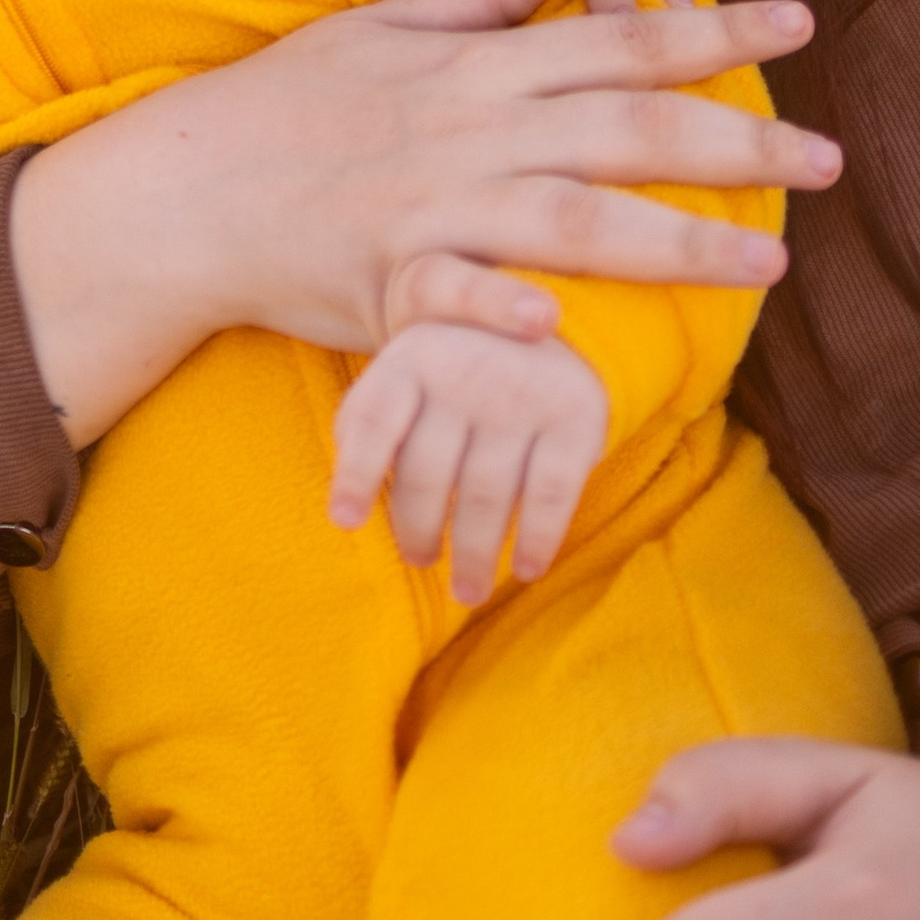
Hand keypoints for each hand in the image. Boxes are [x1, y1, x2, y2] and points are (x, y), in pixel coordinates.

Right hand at [9, 0, 825, 444]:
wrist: (187, 188)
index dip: (715, 26)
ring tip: (767, 260)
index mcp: (478, 67)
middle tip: (832, 158)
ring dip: (677, 242)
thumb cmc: (290, 104)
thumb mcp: (387, 25)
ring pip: (575, 220)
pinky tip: (565, 327)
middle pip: (624, 131)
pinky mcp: (390, 284)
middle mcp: (471, 133)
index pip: (619, 38)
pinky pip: (454, 299)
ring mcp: (433, 210)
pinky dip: (504, 308)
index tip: (800, 20)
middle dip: (737, 144)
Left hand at [330, 321, 608, 601]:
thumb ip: (367, 431)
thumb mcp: (403, 379)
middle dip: (418, 530)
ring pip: (485, 493)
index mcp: (411, 358)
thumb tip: (350, 512)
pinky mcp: (575, 415)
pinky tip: (525, 568)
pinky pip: (551, 494)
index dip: (355, 474)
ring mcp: (522, 392)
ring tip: (466, 589)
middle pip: (427, 472)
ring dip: (473, 553)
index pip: (372, 421)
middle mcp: (464, 368)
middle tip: (419, 560)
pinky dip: (537, 539)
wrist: (542, 330)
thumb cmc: (451, 377)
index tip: (344, 523)